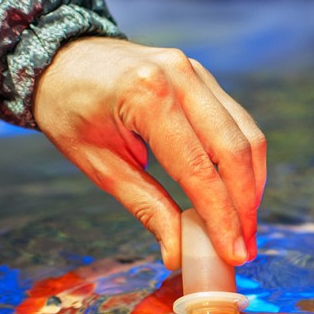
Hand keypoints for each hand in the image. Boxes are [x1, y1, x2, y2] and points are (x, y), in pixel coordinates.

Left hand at [33, 37, 265, 269]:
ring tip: (246, 226)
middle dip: (245, 206)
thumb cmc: (70, 111)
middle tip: (245, 247)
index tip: (234, 253)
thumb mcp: (100, 166)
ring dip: (252, 185)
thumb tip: (177, 252)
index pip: (199, 168)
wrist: (62, 60)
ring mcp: (196, 72)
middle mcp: (180, 77)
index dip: (222, 217)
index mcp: (147, 96)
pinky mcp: (203, 77)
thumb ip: (147, 207)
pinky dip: (243, 162)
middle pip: (235, 150)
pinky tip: (239, 192)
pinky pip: (237, 123)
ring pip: (247, 135)